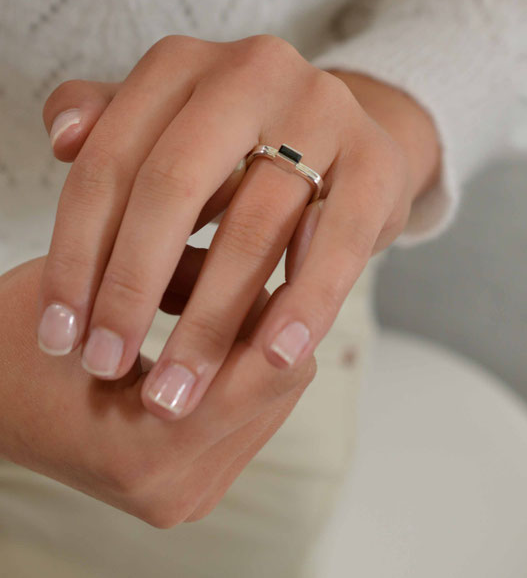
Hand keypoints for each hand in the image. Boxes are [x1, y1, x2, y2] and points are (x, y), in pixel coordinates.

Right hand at [1, 255, 315, 526]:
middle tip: (253, 261)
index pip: (264, 373)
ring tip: (229, 292)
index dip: (278, 307)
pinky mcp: (189, 485)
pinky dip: (242, 368)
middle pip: (281, 387)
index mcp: (147, 454)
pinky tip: (215, 325)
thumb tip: (262, 248)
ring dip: (259, 344)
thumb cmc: (18, 340)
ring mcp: (184, 495)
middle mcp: (176, 491)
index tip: (277, 250)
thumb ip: (183, 273)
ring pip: (274, 399)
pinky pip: (250, 415)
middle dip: (272, 320)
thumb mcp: (93, 288)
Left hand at [37, 34, 438, 420]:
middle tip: (102, 365)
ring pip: (253, 225)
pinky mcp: (378, 160)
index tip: (57, 333)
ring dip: (208, 321)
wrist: (342, 135)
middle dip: (129, 288)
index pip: (107, 161)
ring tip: (175, 393)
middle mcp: (252, 69)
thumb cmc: (233, 144)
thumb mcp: (164, 125)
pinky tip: (273, 357)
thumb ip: (106, 124)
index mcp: (183, 62)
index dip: (74, 252)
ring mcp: (323, 110)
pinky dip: (305, 304)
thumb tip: (62, 139)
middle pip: (172, 186)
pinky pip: (338, 242)